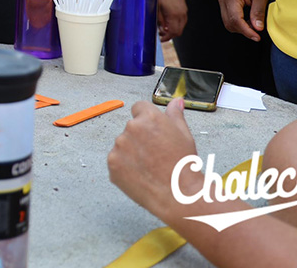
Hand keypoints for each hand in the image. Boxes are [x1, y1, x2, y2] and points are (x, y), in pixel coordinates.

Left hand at [108, 99, 200, 219]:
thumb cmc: (184, 166)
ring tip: (149, 166)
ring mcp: (119, 146)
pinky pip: (116, 160)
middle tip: (155, 154)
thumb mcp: (184, 135)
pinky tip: (140, 174)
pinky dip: (124, 167)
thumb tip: (176, 101)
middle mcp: (131, 128)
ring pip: (123, 144)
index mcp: (148, 118)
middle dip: (140, 138)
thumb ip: (175, 115)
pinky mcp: (112, 163)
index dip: (147, 120)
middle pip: (131, 128)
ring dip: (131, 152)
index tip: (153, 132)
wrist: (179, 195)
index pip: (139, 108)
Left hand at [158, 0, 187, 40]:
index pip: (173, 32)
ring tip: (163, 27)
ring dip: (173, 29)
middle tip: (161, 34)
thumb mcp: (156, 7)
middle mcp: (182, 14)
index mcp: (174, 15)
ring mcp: (184, 10)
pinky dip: (176, 23)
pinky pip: (182, 20)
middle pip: (179, 31)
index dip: (166, 37)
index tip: (160, 38)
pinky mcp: (184, 7)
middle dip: (170, 35)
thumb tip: (161, 29)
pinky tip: (168, 21)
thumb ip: (160, 20)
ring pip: (181, 26)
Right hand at [218, 0, 270, 41]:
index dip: (246, 31)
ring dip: (240, 26)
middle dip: (243, 30)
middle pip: (229, 23)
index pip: (235, 20)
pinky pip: (228, 15)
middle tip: (258, 32)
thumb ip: (257, 14)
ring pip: (227, 21)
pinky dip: (238, 20)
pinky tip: (249, 18)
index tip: (257, 37)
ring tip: (254, 23)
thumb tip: (257, 29)